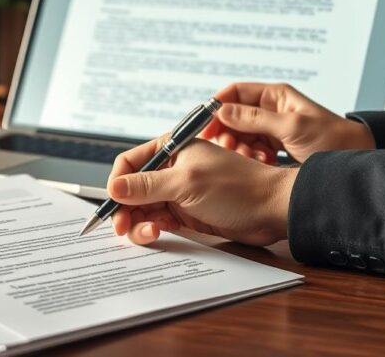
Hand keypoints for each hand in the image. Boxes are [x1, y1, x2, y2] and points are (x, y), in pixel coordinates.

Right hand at [107, 135, 296, 246]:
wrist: (272, 210)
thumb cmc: (238, 187)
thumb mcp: (187, 182)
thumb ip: (147, 185)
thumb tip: (114, 188)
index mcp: (171, 149)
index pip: (130, 162)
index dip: (117, 182)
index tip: (112, 202)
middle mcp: (171, 169)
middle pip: (131, 189)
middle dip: (125, 208)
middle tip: (121, 227)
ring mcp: (177, 192)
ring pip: (142, 208)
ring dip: (138, 222)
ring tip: (150, 232)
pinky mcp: (185, 213)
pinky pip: (157, 221)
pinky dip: (152, 229)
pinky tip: (159, 233)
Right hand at [201, 83, 375, 162]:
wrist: (355, 165)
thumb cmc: (333, 140)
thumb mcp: (292, 127)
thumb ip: (255, 119)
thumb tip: (222, 111)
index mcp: (275, 96)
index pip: (234, 93)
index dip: (216, 106)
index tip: (205, 125)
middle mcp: (270, 110)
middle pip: (232, 117)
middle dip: (228, 133)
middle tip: (229, 149)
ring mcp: (270, 130)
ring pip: (239, 136)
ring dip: (240, 148)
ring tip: (253, 158)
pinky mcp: (272, 149)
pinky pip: (250, 151)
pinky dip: (251, 159)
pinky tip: (261, 165)